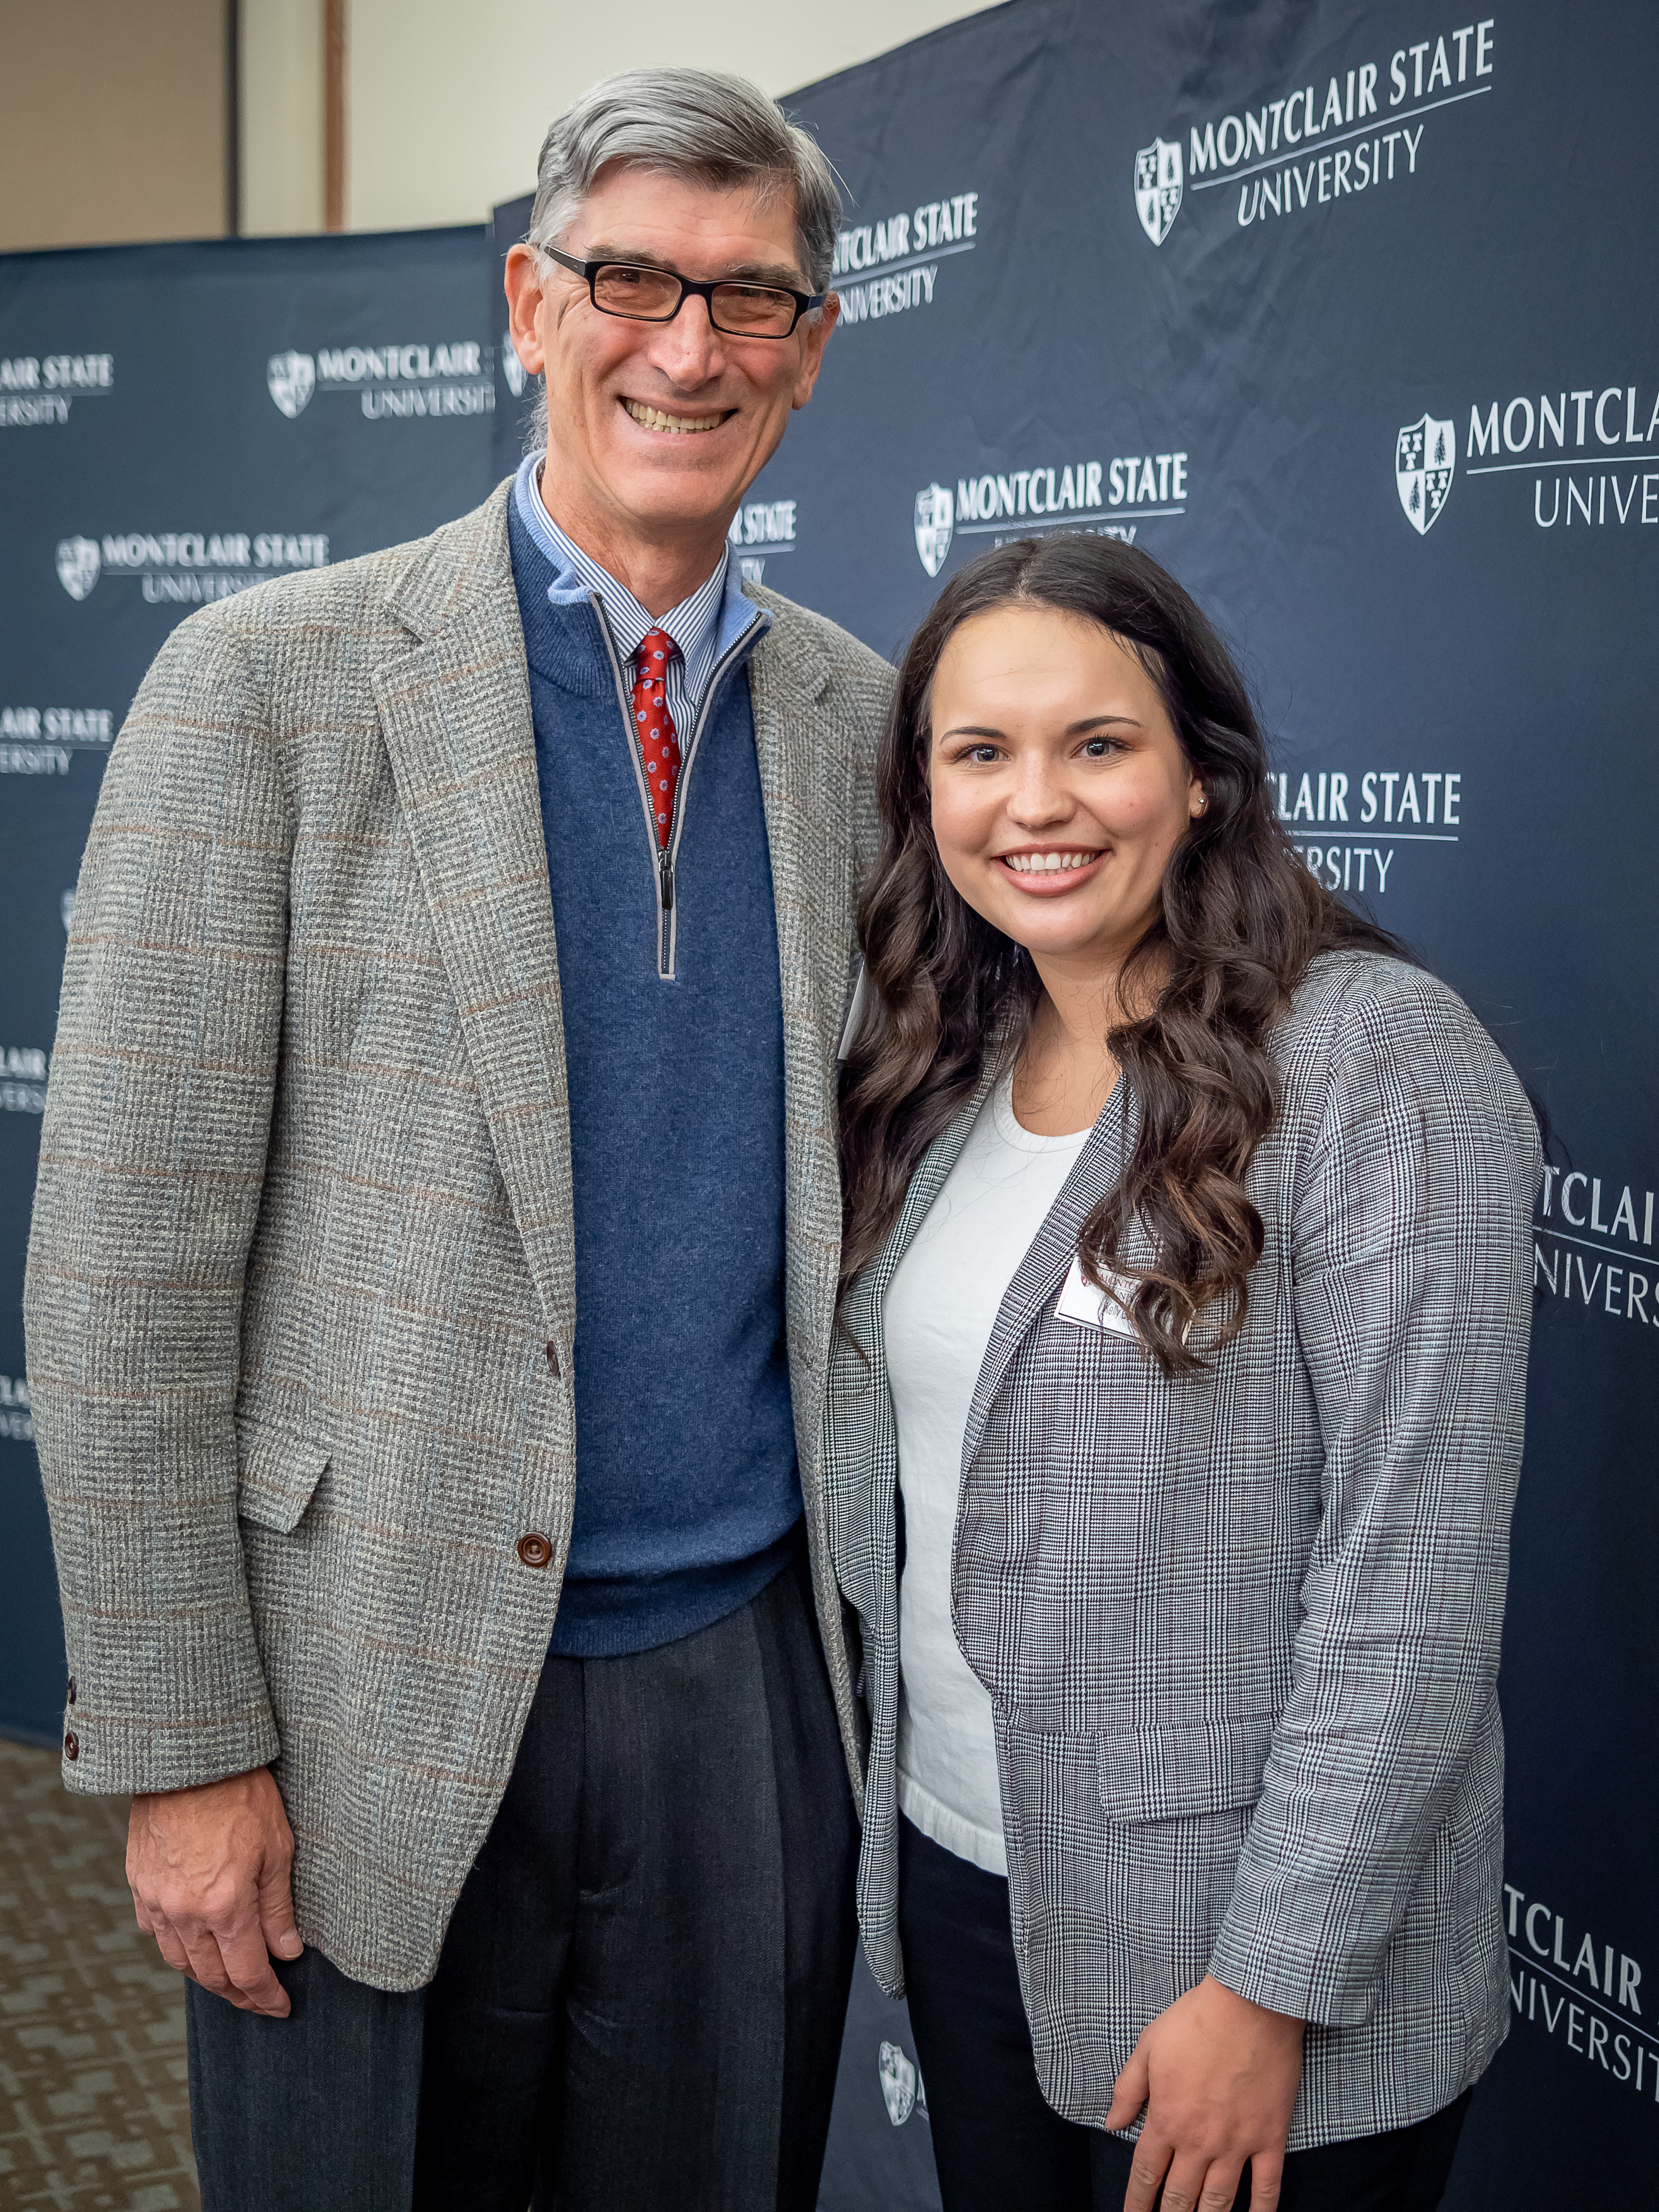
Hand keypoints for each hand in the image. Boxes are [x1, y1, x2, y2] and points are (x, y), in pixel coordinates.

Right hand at [127, 1767, 302, 2016]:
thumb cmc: (241, 1794)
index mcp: (225, 1906)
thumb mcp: (277, 1847)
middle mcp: (186, 1913)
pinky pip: (155, 1933)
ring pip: (180, 1961)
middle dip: (238, 1996)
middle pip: (211, 1976)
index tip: (281, 2007)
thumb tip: (288, 1952)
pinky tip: (193, 1946)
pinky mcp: (139, 1884)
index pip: (247, 1973)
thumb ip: (278, 1907)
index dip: (266, 1997)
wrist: (188, 1758)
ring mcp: (156, 1901)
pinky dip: (176, 1948)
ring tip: (230, 1981)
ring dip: (206, 1978)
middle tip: (259, 2002)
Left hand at [1103, 1974, 1303, 2211]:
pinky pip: (1266, 2188)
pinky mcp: (1270, 2138)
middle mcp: (1199, 2140)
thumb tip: (1112, 2123)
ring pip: (1219, 2201)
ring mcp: (1237, 2143)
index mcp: (1167, 2119)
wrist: (1250, 2006)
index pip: (1145, 2174)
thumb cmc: (1195, 2020)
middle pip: (1179, 2196)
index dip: (1136, 2202)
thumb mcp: (1148, 2047)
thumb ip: (1128, 2089)